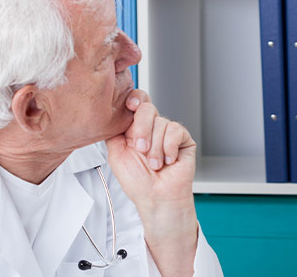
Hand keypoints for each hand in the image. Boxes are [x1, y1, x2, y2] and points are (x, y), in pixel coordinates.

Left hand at [105, 90, 196, 207]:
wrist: (156, 198)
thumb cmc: (137, 182)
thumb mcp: (116, 153)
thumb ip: (114, 131)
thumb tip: (112, 115)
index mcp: (135, 128)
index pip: (137, 103)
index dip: (135, 99)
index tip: (130, 105)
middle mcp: (152, 128)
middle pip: (148, 108)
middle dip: (142, 129)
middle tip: (141, 149)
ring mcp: (168, 133)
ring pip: (161, 123)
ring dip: (155, 148)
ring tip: (155, 164)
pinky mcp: (183, 139)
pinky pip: (175, 131)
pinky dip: (169, 148)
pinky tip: (168, 161)